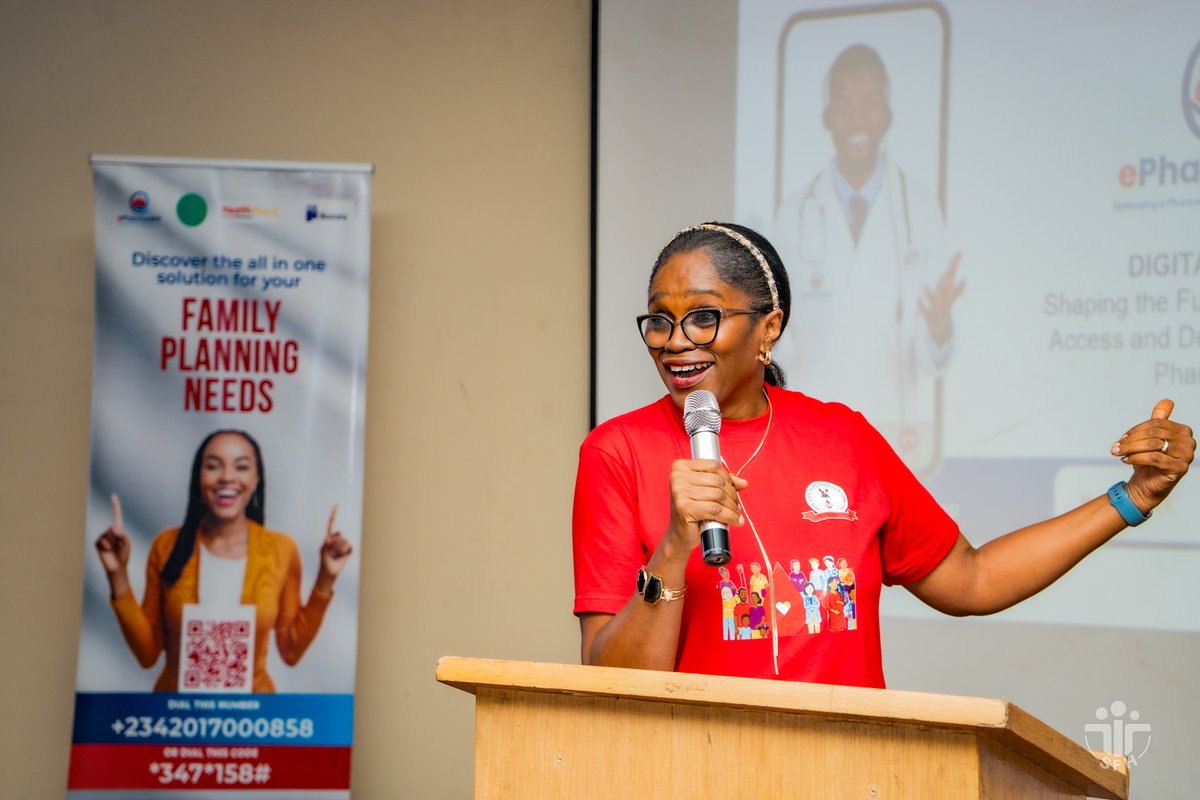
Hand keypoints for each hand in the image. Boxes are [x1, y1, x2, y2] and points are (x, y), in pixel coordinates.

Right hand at [95, 493, 131, 575]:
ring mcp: (102, 537)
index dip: (115, 505)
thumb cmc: (123, 555)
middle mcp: (109, 531)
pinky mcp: (97, 543)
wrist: (117, 567)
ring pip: (109, 534)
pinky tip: (108, 551)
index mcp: (118, 530)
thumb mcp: (127, 542)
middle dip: (120, 537)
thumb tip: (111, 527)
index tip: (113, 496)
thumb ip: (122, 533)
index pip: (116, 515)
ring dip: (114, 542)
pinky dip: (108, 545)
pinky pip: (104, 540)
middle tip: (120, 546)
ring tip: (114, 549)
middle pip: (115, 527)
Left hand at [318, 505, 352, 580]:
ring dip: (340, 549)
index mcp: (329, 537)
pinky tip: (341, 557)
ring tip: (335, 555)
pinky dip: (346, 552)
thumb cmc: (324, 562)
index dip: (334, 514)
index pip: (331, 524)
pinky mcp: (349, 550)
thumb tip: (330, 537)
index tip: (337, 505)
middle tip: (331, 551)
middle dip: (336, 543)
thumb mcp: (323, 551)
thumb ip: (327, 543)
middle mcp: (336, 539)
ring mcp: (343, 544)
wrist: (330, 573)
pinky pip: (350, 547)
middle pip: (340, 534)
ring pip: (345, 541)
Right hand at [666, 459, 747, 550]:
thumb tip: (743, 482)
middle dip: (732, 494)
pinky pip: (715, 509)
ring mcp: (679, 492)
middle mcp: (678, 476)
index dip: (728, 478)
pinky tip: (735, 521)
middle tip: (736, 505)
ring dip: (732, 507)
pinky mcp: (684, 508)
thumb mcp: (706, 491)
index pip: (713, 465)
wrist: (679, 534)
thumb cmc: (692, 511)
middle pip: (717, 480)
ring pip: (718, 495)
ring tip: (736, 513)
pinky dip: (729, 516)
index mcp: (681, 467)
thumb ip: (723, 483)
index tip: (733, 490)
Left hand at [917, 251, 964, 346]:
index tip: (963, 278)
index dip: (961, 287)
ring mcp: (937, 309)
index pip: (958, 291)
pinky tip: (917, 298)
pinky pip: (924, 311)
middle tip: (942, 280)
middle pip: (947, 298)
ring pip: (934, 303)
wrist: (940, 323)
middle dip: (945, 289)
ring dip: (930, 295)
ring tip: (925, 286)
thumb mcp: (948, 284)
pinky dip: (921, 305)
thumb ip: (953, 267)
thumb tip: (959, 251)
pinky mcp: (929, 316)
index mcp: (951, 295)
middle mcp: (945, 303)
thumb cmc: (944, 299)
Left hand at [1112, 399, 1194, 513]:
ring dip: (1130, 449)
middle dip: (1131, 440)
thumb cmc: (1148, 461)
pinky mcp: (1180, 469)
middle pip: (1154, 434)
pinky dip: (1136, 458)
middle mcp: (1189, 442)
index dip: (1136, 430)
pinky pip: (1154, 459)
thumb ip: (1159, 420)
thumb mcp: (1151, 438)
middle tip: (1115, 447)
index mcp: (1183, 431)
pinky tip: (1126, 460)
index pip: (1156, 424)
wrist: (1146, 485)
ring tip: (1117, 453)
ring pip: (1153, 445)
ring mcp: (1187, 456)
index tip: (1121, 438)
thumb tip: (1167, 400)